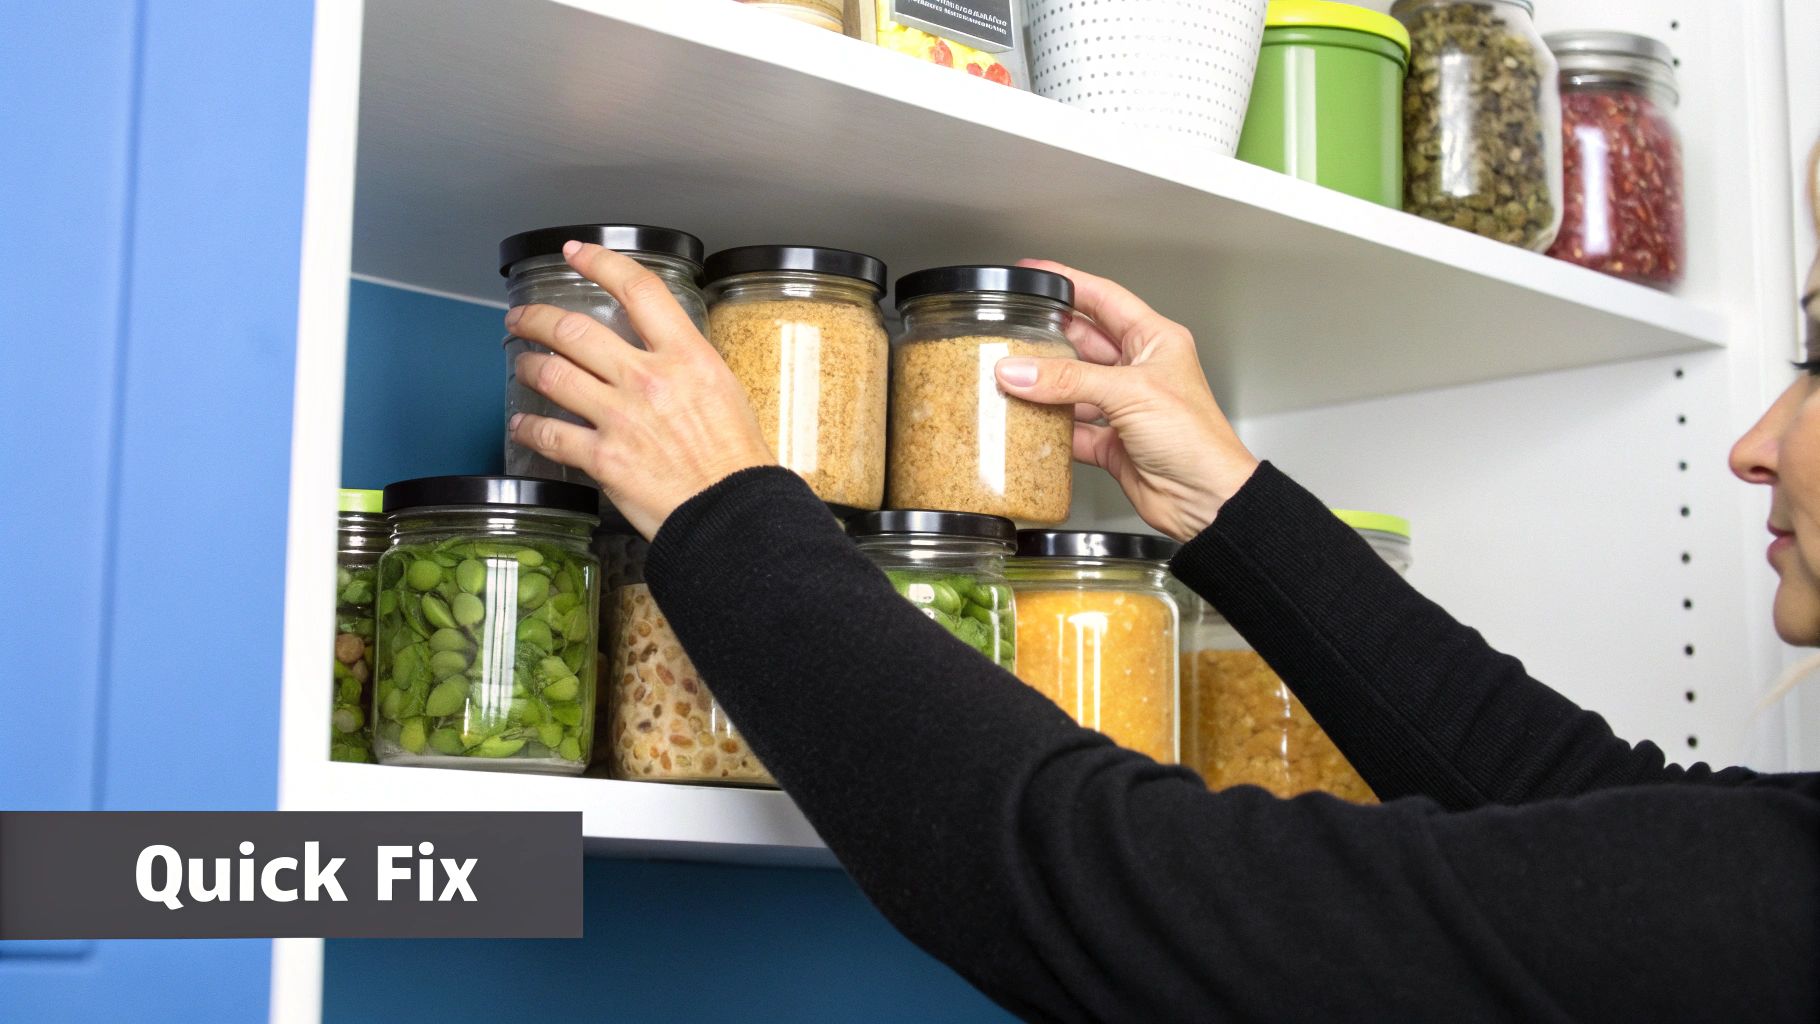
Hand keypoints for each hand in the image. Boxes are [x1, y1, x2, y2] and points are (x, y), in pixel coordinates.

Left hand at [504, 241, 775, 538]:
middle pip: (575, 330)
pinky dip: (529, 426)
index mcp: (686, 357)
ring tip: (522, 363)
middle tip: (522, 317)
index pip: (638, 290)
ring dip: (528, 365)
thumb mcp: (724, 391)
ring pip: (553, 375)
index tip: (577, 253)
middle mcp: (647, 379)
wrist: (732, 514)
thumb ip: (686, 366)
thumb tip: (660, 357)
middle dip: (537, 318)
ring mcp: (620, 418)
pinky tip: (523, 423)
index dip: (600, 263)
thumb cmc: (736, 461)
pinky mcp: (603, 458)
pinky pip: (550, 433)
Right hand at [994, 260, 1258, 541]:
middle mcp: (1138, 370)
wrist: (1206, 500)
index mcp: (1154, 341)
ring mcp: (1123, 407)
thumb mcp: (1130, 393)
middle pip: (1082, 342)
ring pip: (1072, 386)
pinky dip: (1048, 428)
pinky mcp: (1111, 442)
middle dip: (1047, 337)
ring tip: (1008, 376)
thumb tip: (1019, 370)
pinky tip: (1026, 421)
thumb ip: (1069, 381)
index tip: (1034, 272)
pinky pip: (1071, 429)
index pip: (1105, 298)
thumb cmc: (1195, 439)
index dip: (1069, 282)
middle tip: (1010, 329)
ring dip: (1043, 385)